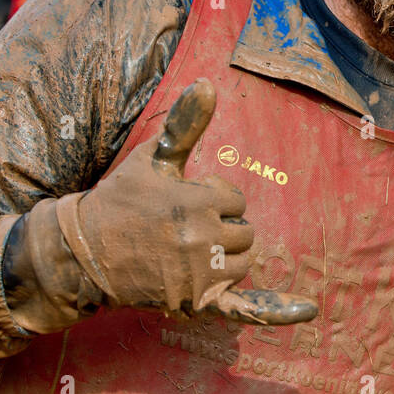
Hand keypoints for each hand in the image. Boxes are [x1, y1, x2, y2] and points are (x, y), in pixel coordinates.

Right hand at [59, 79, 316, 325]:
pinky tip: (310, 311)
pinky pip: (245, 306)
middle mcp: (204, 238)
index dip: (210, 199)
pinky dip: (278, 310)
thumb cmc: (120, 200)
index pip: (235, 200)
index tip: (179, 203)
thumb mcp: (153, 158)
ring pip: (243, 262)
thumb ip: (185, 124)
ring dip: (227, 256)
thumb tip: (208, 83)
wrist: (83, 253)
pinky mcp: (196, 301)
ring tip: (190, 251)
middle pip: (245, 232)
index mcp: (199, 200)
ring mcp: (200, 273)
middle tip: (182, 229)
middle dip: (222, 228)